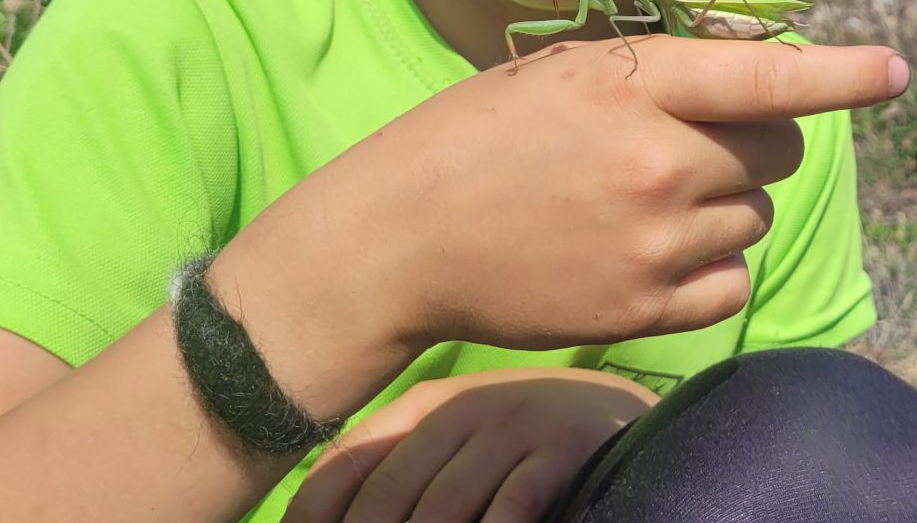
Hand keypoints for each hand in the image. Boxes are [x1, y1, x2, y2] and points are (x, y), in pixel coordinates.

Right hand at [213, 36, 907, 420]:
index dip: (838, 74)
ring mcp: (654, 241)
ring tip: (643, 203)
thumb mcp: (552, 73)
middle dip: (751, 140)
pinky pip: (731, 284)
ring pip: (752, 216)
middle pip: (776, 149)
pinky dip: (707, 267)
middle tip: (690, 144)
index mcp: (624, 83)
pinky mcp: (645, 309)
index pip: (761, 76)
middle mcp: (655, 160)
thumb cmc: (466, 137)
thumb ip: (647, 70)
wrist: (399, 238)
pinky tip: (646, 253)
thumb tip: (738, 74)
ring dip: (720, 204)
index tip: (889, 72)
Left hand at [282, 367, 656, 522]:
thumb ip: (399, 461)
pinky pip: (512, 504)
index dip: (313, 509)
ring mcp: (511, 426)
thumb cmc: (512, 433)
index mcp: (423, 405)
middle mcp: (461, 409)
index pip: (351, 459)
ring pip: (444, 503)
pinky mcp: (558, 449)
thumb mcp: (452, 432)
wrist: (603, 408)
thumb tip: (323, 513)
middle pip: (390, 492)